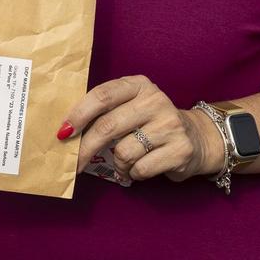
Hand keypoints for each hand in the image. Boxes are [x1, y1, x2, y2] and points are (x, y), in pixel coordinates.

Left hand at [63, 75, 222, 182]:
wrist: (196, 138)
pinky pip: (140, 169)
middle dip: (85, 148)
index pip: (103, 96)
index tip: (63, 132)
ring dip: (118, 164)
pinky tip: (141, 167)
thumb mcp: (132, 106)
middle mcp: (155, 101)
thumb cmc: (151, 123)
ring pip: (123, 152)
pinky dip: (133, 174)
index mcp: (139, 85)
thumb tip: (66, 131)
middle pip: (108, 126)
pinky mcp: (179, 150)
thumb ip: (105, 111)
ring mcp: (170, 125)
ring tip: (126, 161)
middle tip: (74, 163)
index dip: (79, 114)